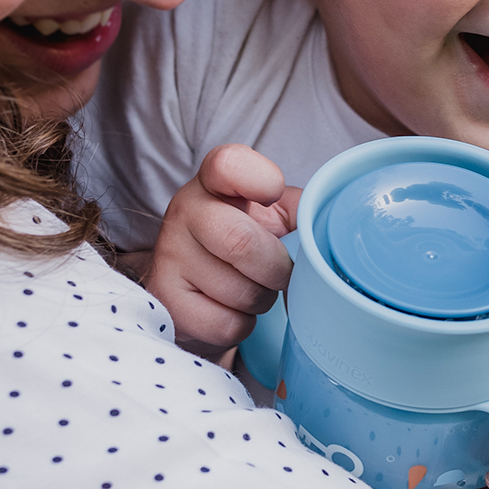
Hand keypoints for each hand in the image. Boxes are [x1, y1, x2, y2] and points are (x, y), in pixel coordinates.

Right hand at [143, 144, 300, 358]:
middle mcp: (183, 211)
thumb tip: (322, 228)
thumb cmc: (247, 244)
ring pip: (240, 292)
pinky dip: (243, 324)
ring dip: (262, 299)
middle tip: (281, 272)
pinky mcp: (167, 302)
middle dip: (277, 268)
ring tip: (252, 288)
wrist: (197, 291)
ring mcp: (169, 257)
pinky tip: (231, 310)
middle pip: (241, 242)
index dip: (262, 180)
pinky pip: (228, 324)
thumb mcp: (274, 216)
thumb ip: (300, 211)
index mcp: (212, 182)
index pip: (229, 164)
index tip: (273, 195)